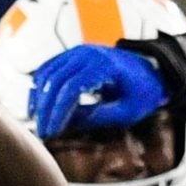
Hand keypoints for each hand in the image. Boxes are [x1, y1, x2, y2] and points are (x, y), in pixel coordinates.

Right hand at [27, 43, 166, 138]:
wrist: (149, 70)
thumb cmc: (142, 93)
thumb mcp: (127, 111)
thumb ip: (99, 117)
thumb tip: (67, 125)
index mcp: (104, 64)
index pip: (71, 88)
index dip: (58, 112)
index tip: (52, 133)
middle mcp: (88, 53)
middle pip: (55, 81)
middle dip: (45, 109)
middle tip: (43, 133)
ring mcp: (77, 52)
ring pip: (46, 74)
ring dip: (39, 100)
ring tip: (39, 123)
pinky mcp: (71, 56)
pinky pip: (47, 70)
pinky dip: (39, 89)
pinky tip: (37, 108)